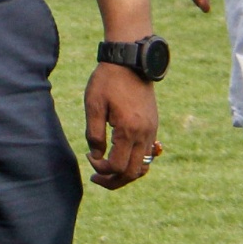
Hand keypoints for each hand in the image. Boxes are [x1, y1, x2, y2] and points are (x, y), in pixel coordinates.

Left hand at [85, 62, 159, 189]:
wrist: (131, 63)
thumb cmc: (107, 81)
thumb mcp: (93, 105)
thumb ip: (94, 134)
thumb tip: (96, 156)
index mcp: (129, 130)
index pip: (117, 166)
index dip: (101, 169)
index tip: (88, 157)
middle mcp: (145, 134)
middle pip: (133, 173)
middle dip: (113, 180)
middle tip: (95, 178)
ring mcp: (152, 131)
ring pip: (144, 167)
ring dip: (125, 174)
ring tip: (107, 171)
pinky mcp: (153, 127)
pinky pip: (148, 154)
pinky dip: (135, 162)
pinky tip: (119, 157)